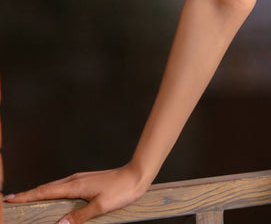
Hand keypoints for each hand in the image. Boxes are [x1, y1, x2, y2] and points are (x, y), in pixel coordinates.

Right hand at [3, 162, 148, 223]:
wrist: (138, 174)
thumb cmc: (122, 189)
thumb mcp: (100, 206)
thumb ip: (79, 216)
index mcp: (74, 186)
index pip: (44, 191)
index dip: (26, 196)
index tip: (10, 198)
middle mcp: (75, 180)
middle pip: (46, 188)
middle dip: (28, 195)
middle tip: (11, 200)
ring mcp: (81, 179)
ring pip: (55, 186)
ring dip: (40, 192)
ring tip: (27, 200)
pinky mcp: (86, 181)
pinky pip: (64, 187)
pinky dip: (53, 191)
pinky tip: (54, 197)